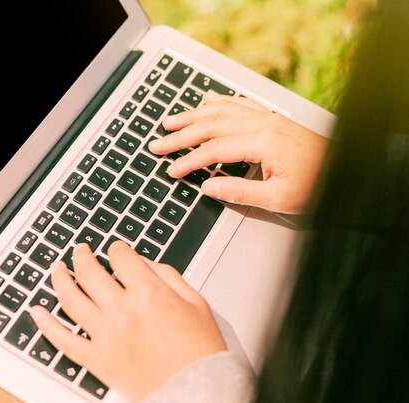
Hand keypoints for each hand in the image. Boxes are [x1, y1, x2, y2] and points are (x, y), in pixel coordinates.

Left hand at [31, 241, 226, 402]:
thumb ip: (168, 276)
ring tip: (57, 269)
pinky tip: (37, 311)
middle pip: (89, 272)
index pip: (121, 257)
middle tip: (80, 251)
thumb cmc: (200, 353)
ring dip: (59, 279)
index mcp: (149, 293)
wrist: (197, 394)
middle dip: (82, 256)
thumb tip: (144, 262)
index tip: (115, 250)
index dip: (116, 249)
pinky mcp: (97, 360)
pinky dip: (46, 325)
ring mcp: (106, 336)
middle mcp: (122, 311)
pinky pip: (63, 340)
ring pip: (70, 299)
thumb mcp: (195, 302)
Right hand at [149, 94, 328, 213]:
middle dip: (181, 135)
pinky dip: (218, 102)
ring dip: (193, 116)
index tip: (171, 170)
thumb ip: (241, 192)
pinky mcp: (273, 119)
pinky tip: (206, 100)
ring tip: (170, 121)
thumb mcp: (280, 198)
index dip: (189, 161)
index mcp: (264, 142)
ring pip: (222, 111)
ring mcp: (268, 118)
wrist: (347, 172)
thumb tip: (208, 186)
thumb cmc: (319, 185)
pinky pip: (239, 104)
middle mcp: (264, 124)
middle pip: (212, 125)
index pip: (215, 150)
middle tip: (158, 144)